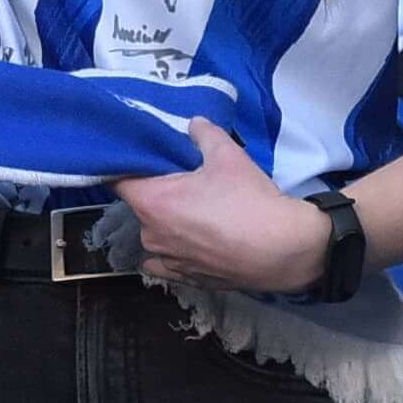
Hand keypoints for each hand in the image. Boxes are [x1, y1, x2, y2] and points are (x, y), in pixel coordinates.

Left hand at [113, 119, 333, 296]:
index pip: (119, 180)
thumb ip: (205, 134)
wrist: (283, 250)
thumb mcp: (228, 156)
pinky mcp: (185, 279)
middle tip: (186, 182)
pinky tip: (192, 242)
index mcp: (152, 202)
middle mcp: (150, 234)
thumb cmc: (249, 200)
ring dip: (169, 224)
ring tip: (199, 213)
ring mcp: (167, 260)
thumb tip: (194, 123)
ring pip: (156, 234)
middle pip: (141, 206)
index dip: (128, 168)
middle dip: (158, 194)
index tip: (144, 160)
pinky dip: (174, 252)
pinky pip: (166, 262)